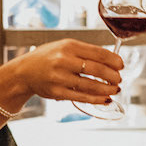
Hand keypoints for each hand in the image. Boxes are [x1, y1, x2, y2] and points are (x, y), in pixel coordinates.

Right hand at [5, 39, 122, 104]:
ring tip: (115, 90)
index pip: (98, 52)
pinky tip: (105, 99)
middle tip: (119, 79)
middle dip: (113, 76)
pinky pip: (82, 97)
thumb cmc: (48, 58)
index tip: (121, 65)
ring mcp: (60, 77)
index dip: (114, 60)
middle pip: (97, 69)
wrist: (24, 71)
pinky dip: (96, 99)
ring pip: (91, 85)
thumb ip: (84, 52)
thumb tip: (110, 60)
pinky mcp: (57, 92)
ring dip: (107, 89)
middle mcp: (64, 60)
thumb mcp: (63, 47)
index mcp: (69, 46)